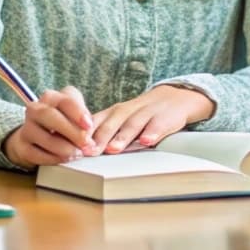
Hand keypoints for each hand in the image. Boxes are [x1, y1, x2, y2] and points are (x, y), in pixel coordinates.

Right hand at [3, 87, 96, 168]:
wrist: (37, 134)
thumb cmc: (63, 120)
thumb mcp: (75, 111)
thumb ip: (84, 117)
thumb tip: (89, 132)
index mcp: (51, 97)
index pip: (65, 100)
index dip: (78, 113)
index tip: (89, 125)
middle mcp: (35, 109)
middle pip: (50, 116)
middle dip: (71, 131)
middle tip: (86, 143)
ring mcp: (26, 127)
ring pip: (44, 137)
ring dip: (65, 148)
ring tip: (78, 153)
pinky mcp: (22, 146)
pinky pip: (37, 154)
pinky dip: (54, 158)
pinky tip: (65, 159)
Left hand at [89, 85, 215, 153]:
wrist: (175, 98)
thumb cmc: (141, 114)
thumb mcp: (121, 119)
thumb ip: (103, 131)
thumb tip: (79, 151)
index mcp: (114, 112)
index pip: (96, 121)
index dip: (84, 133)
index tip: (73, 146)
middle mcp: (128, 110)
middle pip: (112, 122)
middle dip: (99, 137)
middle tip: (89, 152)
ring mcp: (147, 113)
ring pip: (133, 123)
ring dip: (122, 136)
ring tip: (113, 150)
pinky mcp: (165, 117)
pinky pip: (158, 125)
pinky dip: (152, 133)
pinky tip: (147, 142)